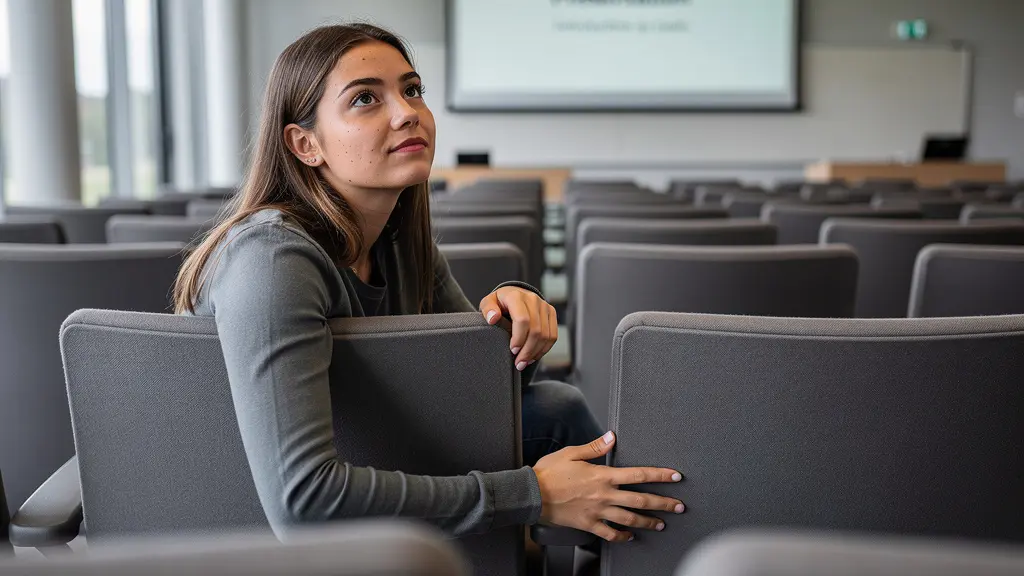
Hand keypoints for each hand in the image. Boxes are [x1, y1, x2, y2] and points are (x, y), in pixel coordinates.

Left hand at [480, 286, 557, 371]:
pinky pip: (552, 335)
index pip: (522, 320)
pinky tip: (533, 356)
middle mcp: (532, 299)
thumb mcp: (488, 303)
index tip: (513, 350)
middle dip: (527, 350)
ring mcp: (544, 306)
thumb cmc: (499, 302)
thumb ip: (488, 309)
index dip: (519, 338)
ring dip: (536, 352)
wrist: (514, 295)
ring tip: (524, 362)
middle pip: (536, 330)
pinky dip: (544, 349)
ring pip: (546, 335)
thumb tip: (493, 318)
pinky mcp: (551, 313)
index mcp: (516, 296)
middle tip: (518, 363)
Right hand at [533, 431, 684, 541]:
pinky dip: (623, 537)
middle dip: (664, 503)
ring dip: (649, 522)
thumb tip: (612, 437)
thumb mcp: (572, 453)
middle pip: (641, 500)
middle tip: (679, 507)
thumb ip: (595, 447)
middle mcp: (604, 495)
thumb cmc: (549, 473)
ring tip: (662, 524)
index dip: (660, 475)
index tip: (676, 476)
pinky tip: (630, 538)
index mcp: (603, 476)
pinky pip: (610, 534)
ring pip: (630, 519)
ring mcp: (598, 512)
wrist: (532, 495)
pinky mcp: (589, 524)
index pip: (639, 474)